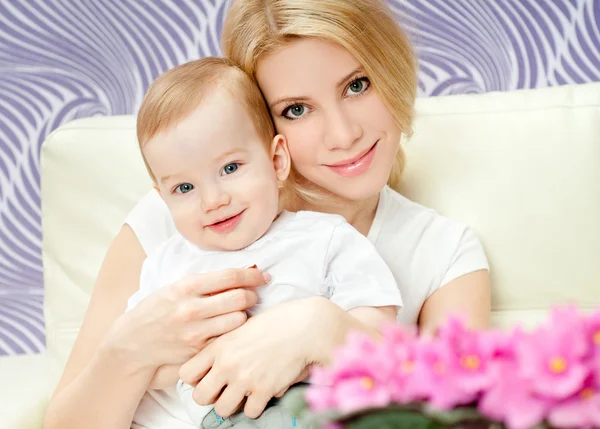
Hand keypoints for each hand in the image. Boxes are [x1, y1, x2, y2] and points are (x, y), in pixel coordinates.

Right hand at [101, 268, 268, 386]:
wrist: (132, 344)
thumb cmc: (157, 311)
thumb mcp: (175, 288)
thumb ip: (206, 282)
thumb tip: (243, 272)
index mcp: (185, 287)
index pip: (230, 277)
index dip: (253, 275)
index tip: (264, 277)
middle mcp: (191, 309)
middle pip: (240, 298)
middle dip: (252, 296)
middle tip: (253, 297)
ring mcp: (194, 332)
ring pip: (238, 320)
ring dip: (244, 316)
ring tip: (239, 314)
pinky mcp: (197, 352)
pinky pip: (227, 340)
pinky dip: (232, 335)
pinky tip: (229, 331)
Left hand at [179, 297, 336, 418]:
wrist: (304, 326)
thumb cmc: (275, 323)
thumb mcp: (242, 327)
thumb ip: (225, 346)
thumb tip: (216, 366)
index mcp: (219, 346)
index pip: (186, 373)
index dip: (195, 378)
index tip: (208, 376)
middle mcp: (227, 364)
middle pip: (200, 397)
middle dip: (211, 396)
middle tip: (225, 389)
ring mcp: (244, 378)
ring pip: (222, 409)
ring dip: (233, 404)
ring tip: (244, 393)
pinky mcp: (263, 389)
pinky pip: (250, 412)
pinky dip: (256, 406)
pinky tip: (263, 393)